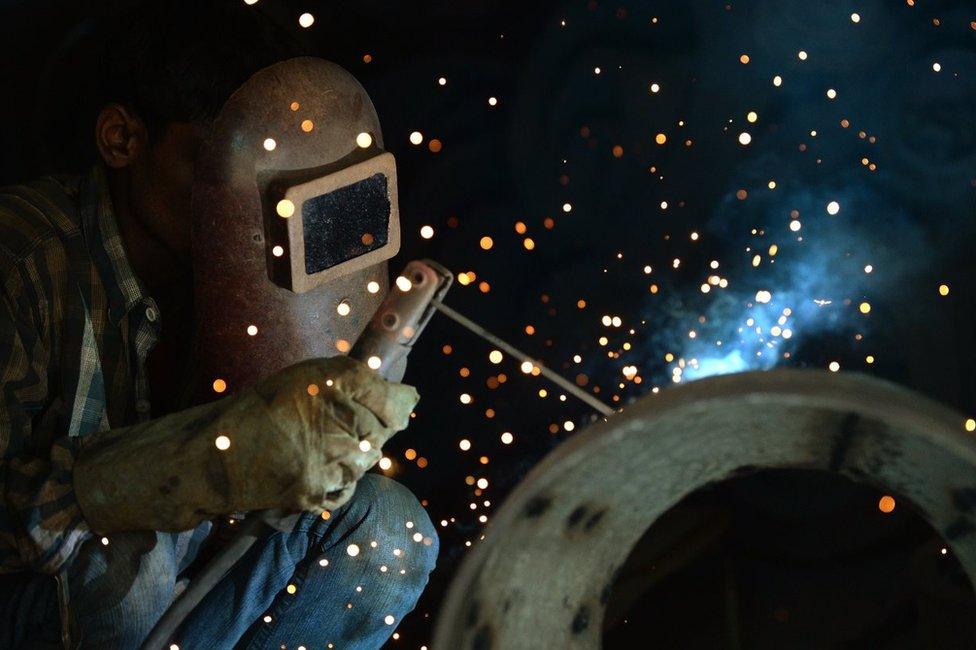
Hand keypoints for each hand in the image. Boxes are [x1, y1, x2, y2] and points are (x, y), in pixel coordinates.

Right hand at [74, 356, 418, 533]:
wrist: (216, 454)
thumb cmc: (263, 407)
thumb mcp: (311, 376)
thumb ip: (361, 380)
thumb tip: (411, 398)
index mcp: (340, 385)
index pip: (399, 402)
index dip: (396, 401)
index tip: (391, 401)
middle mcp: (342, 423)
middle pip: (385, 433)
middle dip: (370, 427)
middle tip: (333, 422)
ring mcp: (332, 462)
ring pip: (368, 460)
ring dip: (353, 453)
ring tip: (316, 442)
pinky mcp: (318, 492)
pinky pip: (347, 485)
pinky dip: (338, 478)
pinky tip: (312, 464)